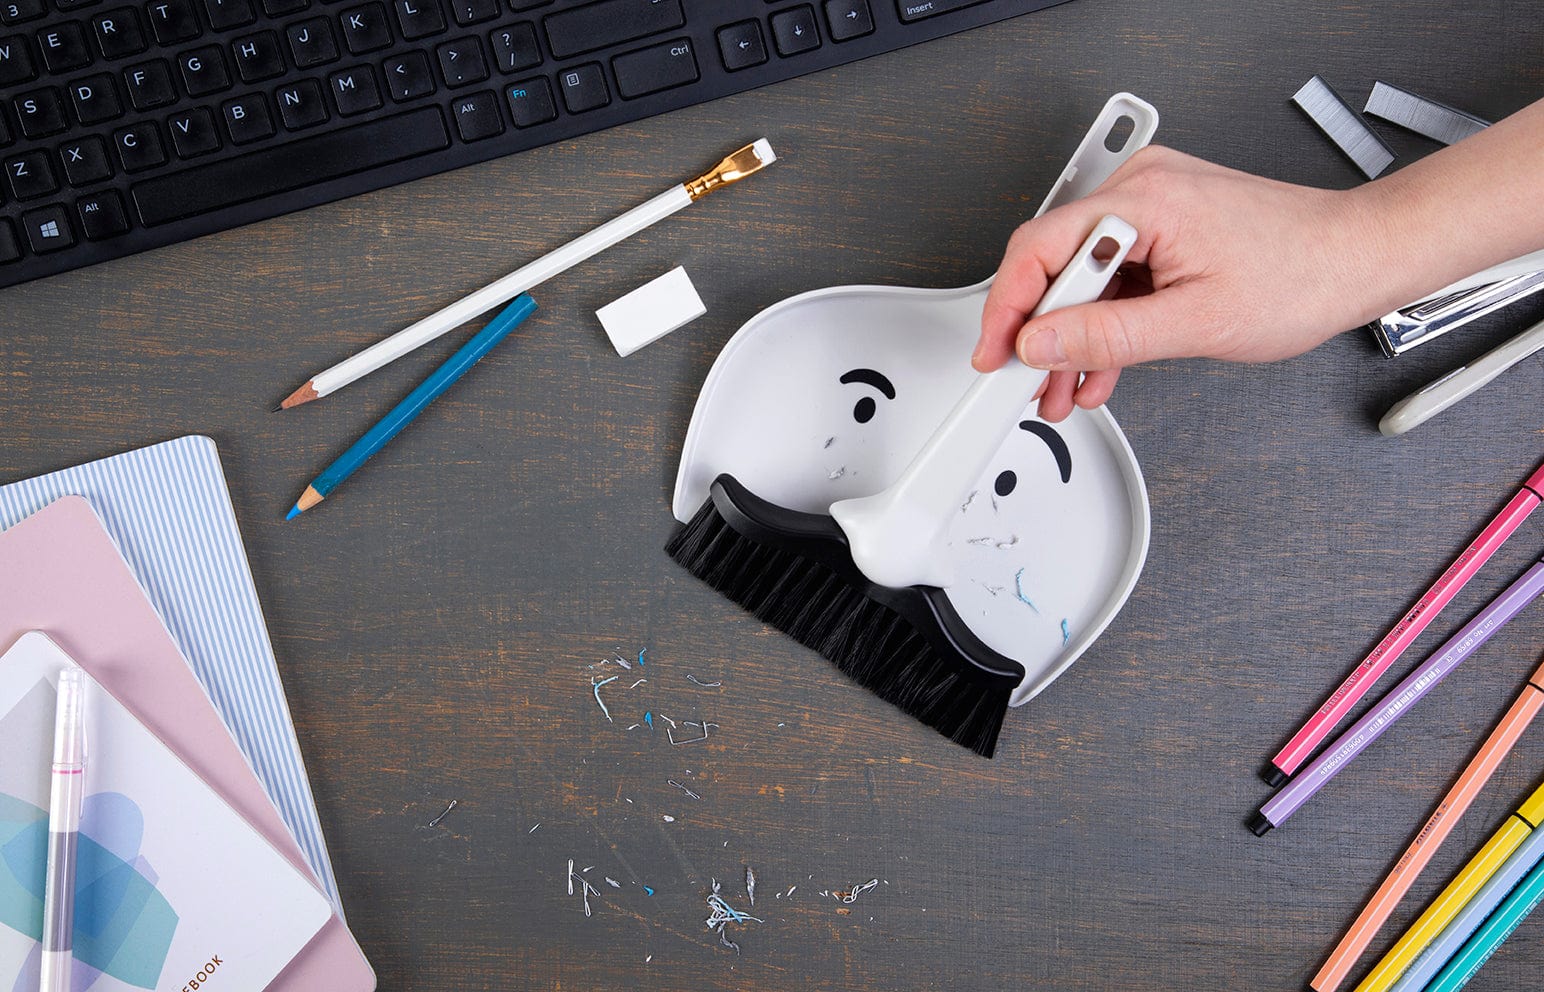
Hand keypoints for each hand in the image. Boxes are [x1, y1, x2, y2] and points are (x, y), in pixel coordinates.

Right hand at [972, 146, 1385, 420]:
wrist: (1357, 259)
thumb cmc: (1301, 276)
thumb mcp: (1194, 324)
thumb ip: (1107, 337)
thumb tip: (1040, 343)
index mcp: (1145, 201)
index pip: (1039, 248)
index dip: (1008, 310)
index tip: (994, 353)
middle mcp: (1143, 190)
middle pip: (1055, 263)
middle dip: (1041, 332)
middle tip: (1030, 381)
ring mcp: (1153, 206)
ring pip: (1082, 276)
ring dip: (1072, 335)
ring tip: (1066, 387)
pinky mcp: (1164, 227)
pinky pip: (1112, 276)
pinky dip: (1103, 320)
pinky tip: (1098, 364)